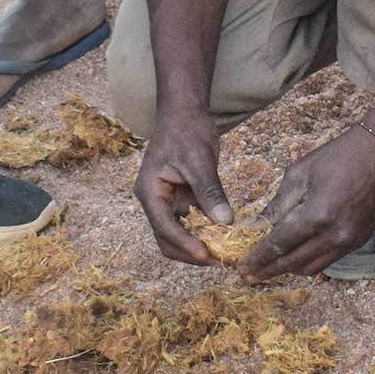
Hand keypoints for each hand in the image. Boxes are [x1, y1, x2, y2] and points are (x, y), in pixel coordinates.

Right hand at [133, 112, 229, 264]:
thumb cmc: (187, 131)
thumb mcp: (200, 160)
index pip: (164, 227)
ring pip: (178, 236)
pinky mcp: (180, 201)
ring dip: (198, 247)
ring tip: (223, 254)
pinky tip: (223, 238)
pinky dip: (204, 233)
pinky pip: (190, 224)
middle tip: (219, 260)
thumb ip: (210, 191)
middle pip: (167, 240)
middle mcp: (154, 202)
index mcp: (150, 192)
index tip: (206, 254)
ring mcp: (166, 203)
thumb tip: (224, 222)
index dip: (185, 244)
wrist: (184, 113)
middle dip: (191, 253)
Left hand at [242, 129, 374, 281]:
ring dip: (289, 270)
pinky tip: (295, 258)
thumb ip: (277, 205)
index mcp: (317, 216)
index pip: (280, 245)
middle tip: (249, 275)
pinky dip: (308, 262)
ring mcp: (349, 241)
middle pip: (294, 263)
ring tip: (269, 269)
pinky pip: (328, 260)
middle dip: (269, 270)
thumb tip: (255, 227)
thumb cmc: (337, 157)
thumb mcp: (299, 174)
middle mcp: (334, 235)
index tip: (242, 267)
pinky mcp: (359, 241)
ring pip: (312, 268)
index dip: (259, 258)